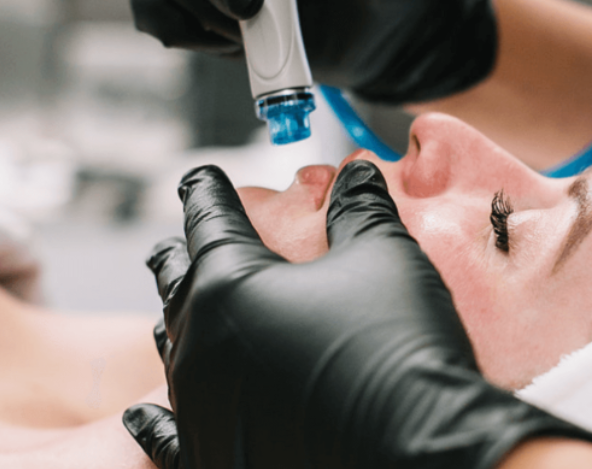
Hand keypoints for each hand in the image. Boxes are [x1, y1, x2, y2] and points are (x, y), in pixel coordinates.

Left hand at [122, 162, 591, 468]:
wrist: (423, 446)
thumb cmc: (398, 342)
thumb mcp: (384, 255)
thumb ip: (361, 207)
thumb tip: (356, 173)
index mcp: (230, 285)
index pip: (209, 220)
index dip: (206, 192)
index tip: (199, 177)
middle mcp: (201, 346)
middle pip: (176, 283)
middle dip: (178, 254)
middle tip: (176, 239)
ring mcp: (204, 407)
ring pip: (174, 351)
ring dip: (177, 321)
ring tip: (179, 305)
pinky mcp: (215, 455)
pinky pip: (167, 436)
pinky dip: (156, 421)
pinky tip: (144, 415)